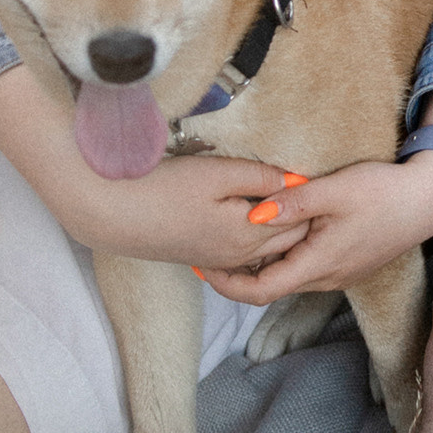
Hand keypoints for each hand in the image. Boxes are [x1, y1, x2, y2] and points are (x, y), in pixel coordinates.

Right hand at [0, 68, 312, 266]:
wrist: (111, 213)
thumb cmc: (163, 187)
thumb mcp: (217, 173)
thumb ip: (260, 176)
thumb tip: (297, 178)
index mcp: (248, 235)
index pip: (300, 222)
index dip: (313, 200)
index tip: (321, 174)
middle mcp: (238, 255)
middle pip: (287, 240)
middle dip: (303, 216)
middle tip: (311, 185)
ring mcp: (220, 259)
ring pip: (266, 248)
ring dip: (279, 226)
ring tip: (283, 196)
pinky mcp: (203, 256)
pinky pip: (244, 251)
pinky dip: (256, 235)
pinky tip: (251, 214)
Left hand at [198, 153, 432, 305]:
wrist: (429, 199)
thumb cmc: (383, 191)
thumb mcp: (335, 190)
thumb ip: (293, 203)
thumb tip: (253, 215)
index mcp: (319, 265)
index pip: (261, 291)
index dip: (226, 284)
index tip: (202, 266)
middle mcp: (327, 278)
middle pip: (271, 286)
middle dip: (236, 273)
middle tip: (208, 249)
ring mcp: (338, 273)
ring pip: (288, 276)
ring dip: (259, 264)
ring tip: (233, 238)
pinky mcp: (346, 262)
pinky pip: (305, 267)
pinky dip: (282, 256)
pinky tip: (273, 233)